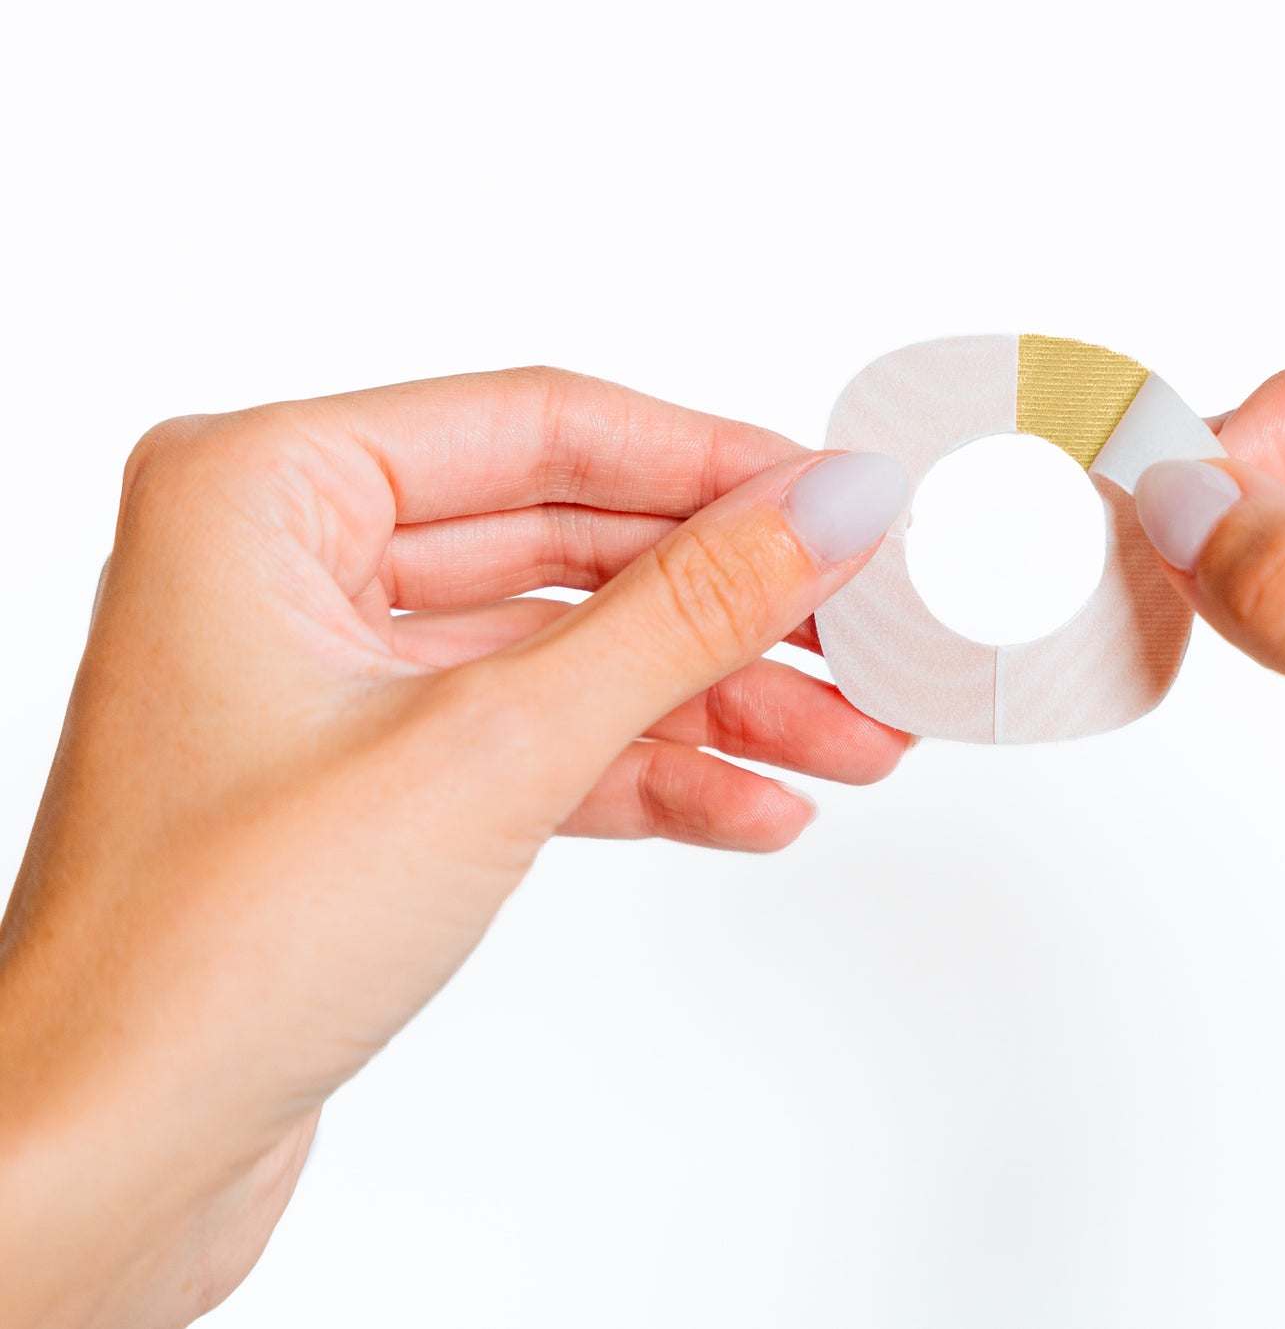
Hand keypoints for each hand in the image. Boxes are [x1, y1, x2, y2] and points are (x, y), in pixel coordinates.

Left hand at [0, 368, 912, 1328]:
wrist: (110, 1161)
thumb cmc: (205, 952)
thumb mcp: (491, 750)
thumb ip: (679, 617)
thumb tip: (825, 515)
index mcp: (263, 489)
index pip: (542, 430)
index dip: (716, 465)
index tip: (847, 500)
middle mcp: (290, 563)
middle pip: (570, 541)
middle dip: (731, 606)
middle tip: (867, 632)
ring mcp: (334, 676)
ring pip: (569, 649)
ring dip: (714, 702)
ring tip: (852, 740)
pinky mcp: (374, 780)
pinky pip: (542, 738)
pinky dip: (648, 771)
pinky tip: (754, 805)